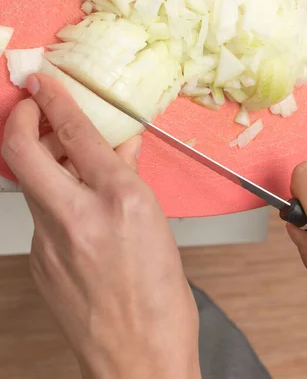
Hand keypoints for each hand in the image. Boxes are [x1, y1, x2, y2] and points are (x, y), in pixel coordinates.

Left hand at [1, 74, 199, 378]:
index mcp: (119, 201)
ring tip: (63, 155)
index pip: (76, 134)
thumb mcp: (155, 223)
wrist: (139, 359)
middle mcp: (77, 217)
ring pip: (28, 181)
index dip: (55, 99)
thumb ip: (130, 176)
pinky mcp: (38, 262)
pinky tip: (72, 200)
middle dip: (20, 117)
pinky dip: (51, 193)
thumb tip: (121, 143)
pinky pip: (38, 212)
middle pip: (21, 150)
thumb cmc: (160, 297)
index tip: (44, 81)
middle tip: (33, 106)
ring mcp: (49, 242)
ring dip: (39, 157)